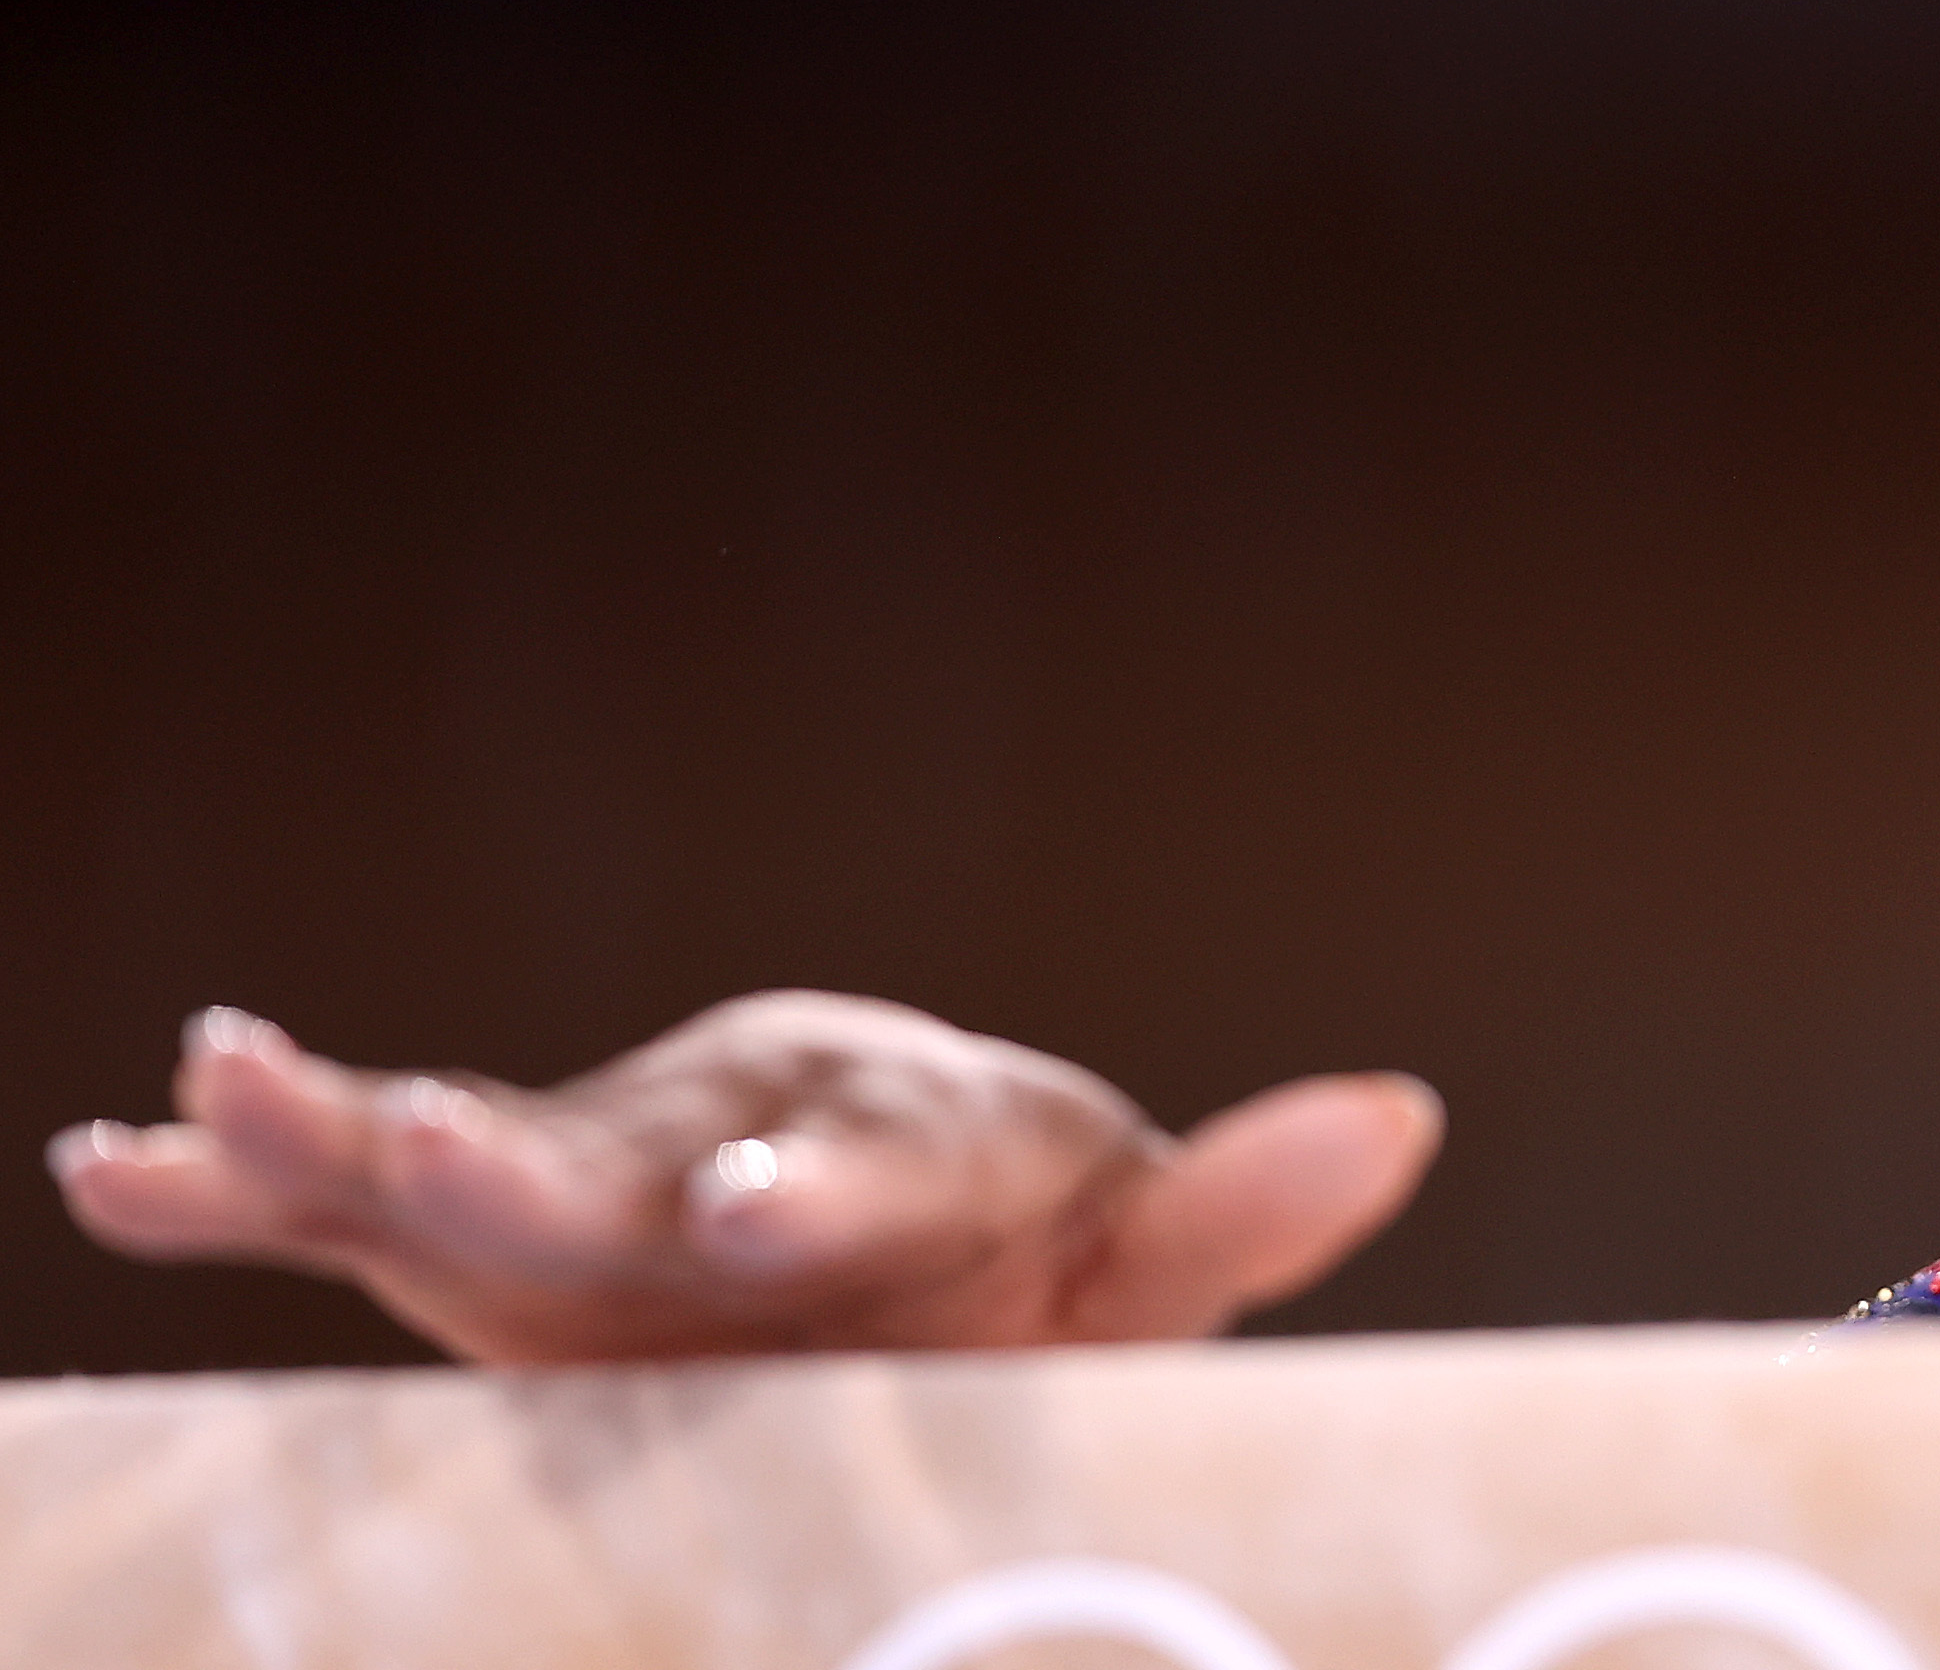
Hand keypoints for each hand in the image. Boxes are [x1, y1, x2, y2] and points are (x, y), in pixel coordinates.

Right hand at [47, 991, 1440, 1362]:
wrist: (882, 1233)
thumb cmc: (1016, 1263)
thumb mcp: (1129, 1255)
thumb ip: (1235, 1209)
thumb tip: (1400, 1117)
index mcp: (896, 1142)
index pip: (866, 1167)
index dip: (817, 1193)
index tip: (760, 1214)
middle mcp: (727, 1137)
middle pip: (628, 1156)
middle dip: (535, 1164)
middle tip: (439, 1151)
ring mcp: (593, 1178)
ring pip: (468, 1151)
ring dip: (347, 1125)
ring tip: (232, 1087)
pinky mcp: (481, 1232)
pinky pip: (341, 1202)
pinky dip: (234, 1182)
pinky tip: (115, 1168)